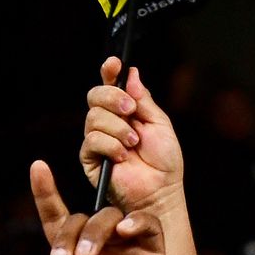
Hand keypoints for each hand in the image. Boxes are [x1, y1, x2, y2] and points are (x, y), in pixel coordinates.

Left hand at [16, 161, 184, 254]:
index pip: (55, 219)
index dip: (46, 193)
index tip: (38, 167)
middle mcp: (97, 249)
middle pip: (80, 219)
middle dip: (69, 236)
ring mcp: (125, 248)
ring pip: (109, 216)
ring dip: (97, 230)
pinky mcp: (151, 252)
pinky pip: (145, 223)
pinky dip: (135, 221)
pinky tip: (126, 231)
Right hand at [81, 57, 182, 212]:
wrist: (161, 191)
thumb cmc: (164, 161)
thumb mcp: (159, 124)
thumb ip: (144, 99)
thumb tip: (131, 73)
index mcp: (125, 111)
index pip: (110, 85)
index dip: (109, 71)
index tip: (114, 63)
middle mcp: (108, 122)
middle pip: (95, 96)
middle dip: (112, 97)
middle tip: (130, 109)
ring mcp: (98, 139)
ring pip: (94, 117)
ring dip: (117, 127)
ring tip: (133, 142)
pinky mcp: (90, 158)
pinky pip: (92, 140)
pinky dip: (110, 145)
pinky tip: (123, 156)